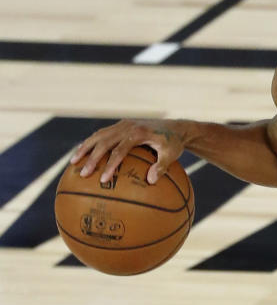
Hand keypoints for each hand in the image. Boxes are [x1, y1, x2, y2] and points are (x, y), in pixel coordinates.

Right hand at [70, 119, 186, 184]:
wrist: (176, 127)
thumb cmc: (174, 143)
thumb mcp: (172, 154)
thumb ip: (162, 166)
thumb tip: (151, 181)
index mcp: (139, 132)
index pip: (121, 150)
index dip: (111, 165)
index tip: (104, 179)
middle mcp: (128, 126)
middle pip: (104, 142)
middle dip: (92, 158)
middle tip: (83, 174)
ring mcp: (123, 124)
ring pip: (99, 136)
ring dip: (85, 148)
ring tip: (73, 163)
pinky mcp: (120, 125)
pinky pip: (102, 134)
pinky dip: (91, 143)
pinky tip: (82, 154)